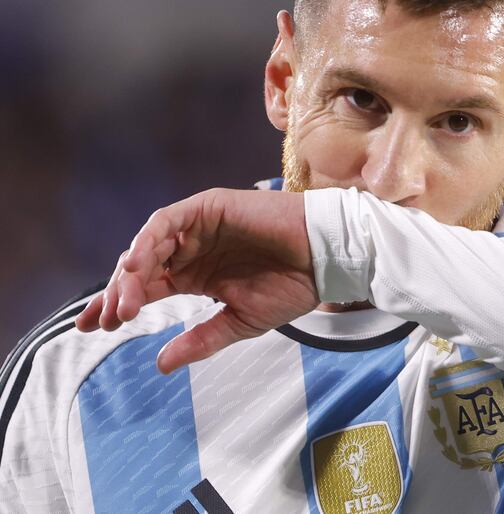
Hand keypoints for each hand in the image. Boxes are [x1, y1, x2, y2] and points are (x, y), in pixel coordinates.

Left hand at [75, 188, 318, 373]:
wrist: (323, 260)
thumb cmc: (290, 288)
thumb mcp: (238, 323)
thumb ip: (201, 340)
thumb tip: (161, 365)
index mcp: (195, 276)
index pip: (145, 290)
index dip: (116, 306)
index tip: (93, 330)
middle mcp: (191, 250)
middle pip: (138, 269)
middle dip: (116, 294)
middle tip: (104, 321)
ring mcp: (197, 227)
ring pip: (148, 245)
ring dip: (130, 273)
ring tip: (124, 304)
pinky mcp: (207, 207)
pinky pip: (166, 222)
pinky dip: (149, 241)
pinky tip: (138, 267)